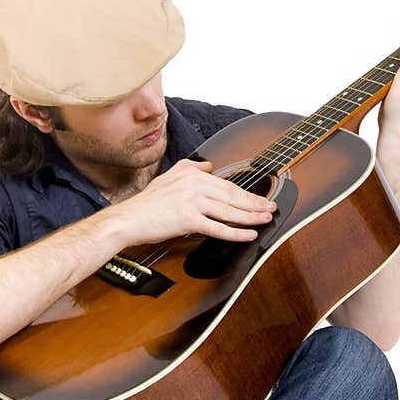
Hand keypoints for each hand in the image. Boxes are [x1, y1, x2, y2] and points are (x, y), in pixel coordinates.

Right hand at [108, 159, 276, 244]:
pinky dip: (236, 233)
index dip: (247, 193)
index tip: (261, 198)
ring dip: (251, 217)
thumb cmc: (146, 204)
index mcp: (192, 174)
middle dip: (256, 203)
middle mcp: (194, 184)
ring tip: (266, 220)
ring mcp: (191, 201)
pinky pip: (217, 227)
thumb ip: (189, 167)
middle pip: (232, 195)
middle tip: (272, 208)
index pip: (226, 184)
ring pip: (228, 210)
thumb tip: (208, 165)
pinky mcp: (187, 219)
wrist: (128, 219)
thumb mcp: (168, 177)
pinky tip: (249, 235)